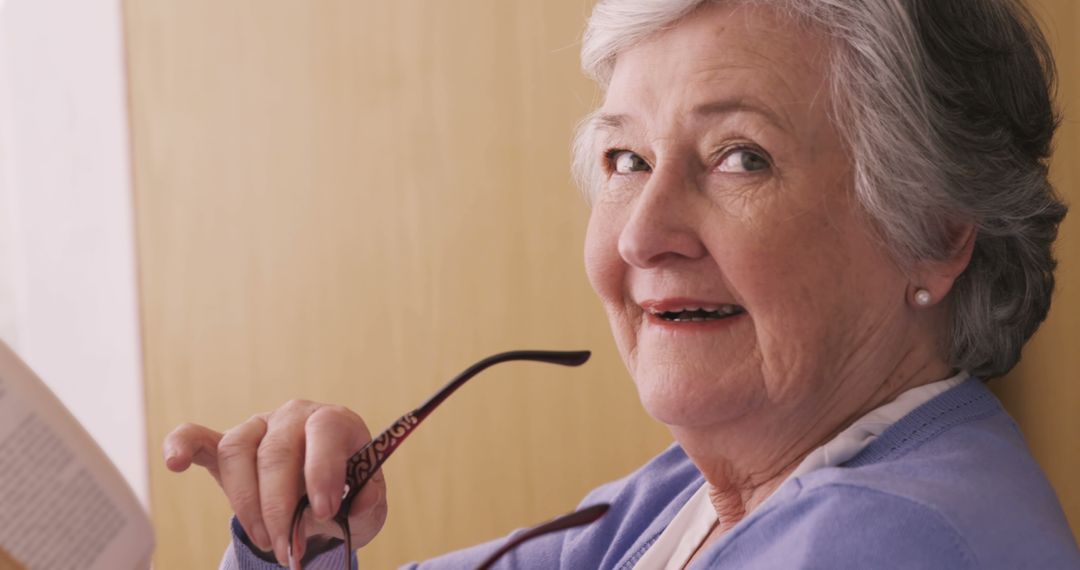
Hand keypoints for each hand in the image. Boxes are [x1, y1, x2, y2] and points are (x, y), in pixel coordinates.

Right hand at [163, 400, 388, 565]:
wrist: (322, 497)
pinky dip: (181, 446)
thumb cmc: (348, 495)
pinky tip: (175, 464)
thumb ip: (369, 504)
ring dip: (246, 502)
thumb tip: (360, 502)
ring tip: (266, 539)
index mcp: (335, 423)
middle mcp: (295, 416)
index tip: (324, 511)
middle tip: (290, 549)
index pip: (325, 432)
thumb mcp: (368, 504)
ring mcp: (258, 427)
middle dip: (279, 507)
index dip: (322, 471)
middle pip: (276, 451)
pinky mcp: (226, 444)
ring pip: (237, 451)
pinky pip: (197, 437)